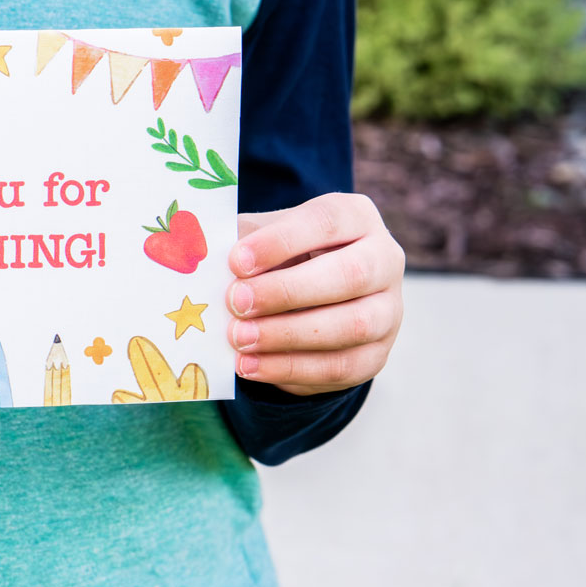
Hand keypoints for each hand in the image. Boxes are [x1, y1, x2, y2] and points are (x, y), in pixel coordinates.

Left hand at [226, 193, 403, 395]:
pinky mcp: (376, 355)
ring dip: (289, 335)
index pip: (326, 221)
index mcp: (356, 217)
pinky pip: (342, 367)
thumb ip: (238, 242)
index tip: (236, 261)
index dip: (280, 242)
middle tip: (236, 302)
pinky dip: (292, 369)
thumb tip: (196, 256)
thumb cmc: (278, 257)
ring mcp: (389, 310)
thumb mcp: (260, 237)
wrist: (310, 299)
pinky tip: (250, 366)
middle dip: (287, 292)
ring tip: (239, 339)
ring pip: (352, 326)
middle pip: (349, 275)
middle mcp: (384, 259)